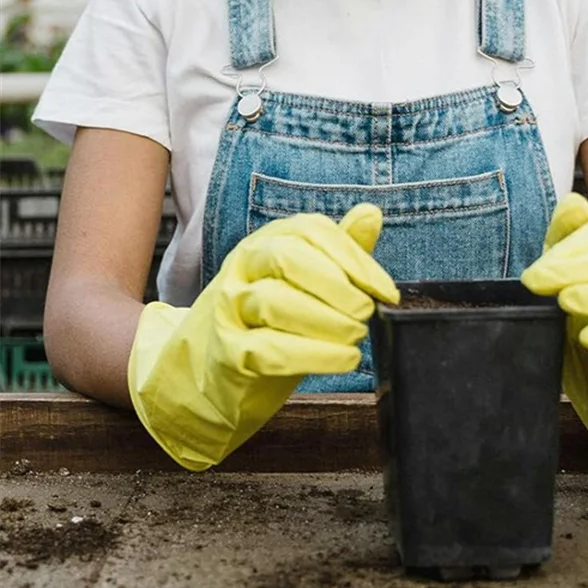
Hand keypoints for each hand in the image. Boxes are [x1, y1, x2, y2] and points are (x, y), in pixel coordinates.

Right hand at [128, 204, 397, 470]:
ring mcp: (229, 308)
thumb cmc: (269, 321)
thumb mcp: (306, 279)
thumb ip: (339, 249)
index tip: (386, 290)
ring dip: (326, 321)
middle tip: (366, 312)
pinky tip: (342, 359)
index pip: (313, 232)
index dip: (355, 260)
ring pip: (275, 302)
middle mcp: (244, 267)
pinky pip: (266, 350)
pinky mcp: (225, 353)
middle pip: (288, 258)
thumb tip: (371, 213)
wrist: (202, 373)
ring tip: (356, 337)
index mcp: (269, 241)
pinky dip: (312, 355)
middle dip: (337, 285)